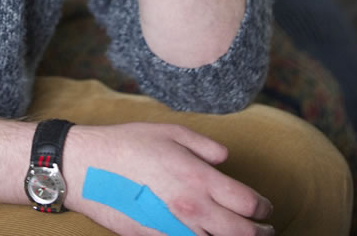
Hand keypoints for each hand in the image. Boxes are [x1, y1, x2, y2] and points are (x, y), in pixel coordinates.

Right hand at [65, 121, 274, 235]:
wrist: (89, 168)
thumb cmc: (129, 144)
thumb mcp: (170, 131)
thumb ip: (204, 146)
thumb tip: (225, 159)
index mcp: (199, 178)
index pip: (247, 203)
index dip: (263, 208)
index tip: (265, 207)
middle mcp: (192, 208)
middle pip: (241, 233)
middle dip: (260, 233)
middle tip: (267, 230)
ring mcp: (175, 228)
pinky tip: (205, 235)